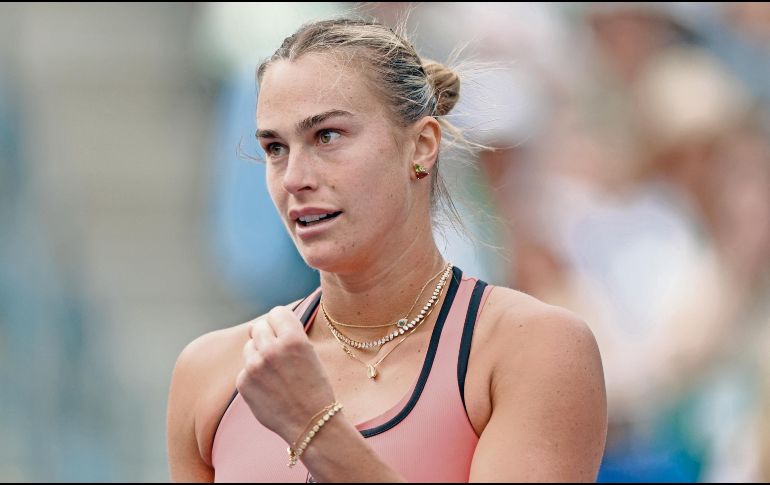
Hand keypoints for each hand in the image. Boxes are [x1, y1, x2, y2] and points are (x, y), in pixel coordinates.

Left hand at [236, 306, 337, 443]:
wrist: (311, 424)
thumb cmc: (315, 388)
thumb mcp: (309, 353)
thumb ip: (287, 336)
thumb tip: (259, 326)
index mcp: (293, 339)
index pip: (276, 312)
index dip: (280, 321)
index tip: (283, 331)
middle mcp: (272, 349)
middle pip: (259, 326)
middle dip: (267, 335)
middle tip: (277, 351)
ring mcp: (255, 366)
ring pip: (249, 346)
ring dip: (259, 354)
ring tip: (275, 372)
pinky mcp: (243, 382)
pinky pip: (245, 368)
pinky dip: (254, 375)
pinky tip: (269, 388)